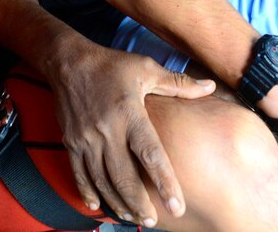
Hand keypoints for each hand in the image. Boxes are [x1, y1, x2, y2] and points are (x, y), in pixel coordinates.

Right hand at [45, 40, 214, 225]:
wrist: (67, 62)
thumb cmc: (111, 65)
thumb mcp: (146, 68)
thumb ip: (178, 83)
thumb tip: (210, 87)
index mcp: (129, 112)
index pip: (150, 154)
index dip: (164, 182)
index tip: (176, 206)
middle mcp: (106, 129)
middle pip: (123, 176)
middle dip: (139, 202)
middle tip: (153, 221)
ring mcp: (86, 138)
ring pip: (101, 180)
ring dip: (117, 202)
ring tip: (133, 217)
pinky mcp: (71, 141)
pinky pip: (79, 173)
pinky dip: (88, 192)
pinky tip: (100, 206)